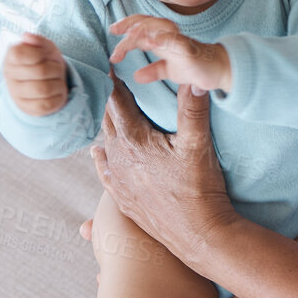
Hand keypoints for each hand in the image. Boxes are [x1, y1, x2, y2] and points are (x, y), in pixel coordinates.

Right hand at [3, 32, 67, 115]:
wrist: (42, 82)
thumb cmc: (43, 61)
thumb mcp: (44, 48)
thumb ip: (38, 40)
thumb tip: (26, 36)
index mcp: (11, 57)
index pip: (21, 53)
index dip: (40, 53)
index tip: (45, 55)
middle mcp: (10, 76)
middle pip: (41, 71)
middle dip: (56, 68)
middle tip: (56, 68)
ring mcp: (17, 94)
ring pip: (45, 89)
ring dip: (59, 83)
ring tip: (57, 79)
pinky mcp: (28, 108)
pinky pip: (48, 104)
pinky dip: (58, 96)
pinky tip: (56, 91)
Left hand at [91, 76, 234, 268]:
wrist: (198, 234)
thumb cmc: (199, 188)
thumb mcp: (199, 144)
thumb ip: (194, 107)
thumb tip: (196, 76)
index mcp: (134, 139)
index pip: (118, 100)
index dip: (115, 80)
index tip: (111, 63)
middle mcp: (119, 158)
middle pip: (108, 120)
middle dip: (110, 100)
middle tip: (109, 82)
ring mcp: (118, 180)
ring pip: (105, 144)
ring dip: (107, 126)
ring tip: (106, 111)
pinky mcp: (123, 199)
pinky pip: (104, 172)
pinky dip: (100, 158)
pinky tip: (98, 153)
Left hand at [109, 14, 230, 93]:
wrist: (222, 72)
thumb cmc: (197, 69)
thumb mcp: (171, 72)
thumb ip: (154, 70)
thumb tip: (136, 75)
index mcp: (164, 40)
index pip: (143, 27)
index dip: (128, 25)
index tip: (113, 30)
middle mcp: (171, 37)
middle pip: (149, 22)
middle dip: (131, 24)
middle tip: (115, 30)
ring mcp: (181, 43)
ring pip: (161, 27)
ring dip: (145, 29)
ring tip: (131, 35)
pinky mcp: (191, 52)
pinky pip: (177, 42)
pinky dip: (164, 39)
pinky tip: (151, 42)